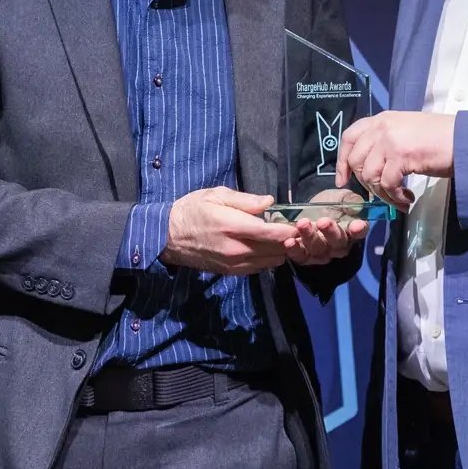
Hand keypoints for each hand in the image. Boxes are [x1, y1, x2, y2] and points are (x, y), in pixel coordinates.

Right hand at [161, 188, 295, 274]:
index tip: (301, 222)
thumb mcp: (216, 195)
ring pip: (271, 262)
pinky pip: (258, 268)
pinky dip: (267, 259)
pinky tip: (265, 247)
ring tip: (280, 237)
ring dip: (280, 251)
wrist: (167, 236)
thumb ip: (245, 200)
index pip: (273, 233)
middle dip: (289, 240)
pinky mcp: (230, 272)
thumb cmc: (191, 210)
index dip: (291, 229)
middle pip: (276, 249)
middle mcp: (237, 249)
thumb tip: (270, 202)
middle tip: (293, 228)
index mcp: (234, 226)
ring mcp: (234, 264)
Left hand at [282, 188, 369, 264]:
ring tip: (302, 224)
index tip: (356, 225)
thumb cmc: (329, 202)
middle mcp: (338, 245)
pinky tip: (289, 242)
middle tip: (323, 221)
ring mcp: (321, 252)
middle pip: (337, 243)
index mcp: (351, 230)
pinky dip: (294, 250)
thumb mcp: (341, 197)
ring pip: (318, 249)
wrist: (307, 204)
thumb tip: (357, 208)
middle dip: (331, 232)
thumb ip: (350, 201)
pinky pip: (301, 256)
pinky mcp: (304, 255)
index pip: (359, 232)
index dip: (358, 230)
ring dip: (310, 238)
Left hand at [337, 111, 456, 209]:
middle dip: (365, 183)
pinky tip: (407, 199)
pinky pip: (387, 184)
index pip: (349, 137)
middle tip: (381, 193)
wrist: (464, 140)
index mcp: (382, 119)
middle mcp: (382, 127)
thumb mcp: (406, 132)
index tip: (343, 180)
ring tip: (399, 199)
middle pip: (356, 160)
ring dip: (383, 194)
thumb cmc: (441, 138)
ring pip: (370, 175)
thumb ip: (386, 142)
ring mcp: (390, 140)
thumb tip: (371, 166)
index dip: (342, 160)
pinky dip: (395, 197)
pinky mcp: (400, 155)